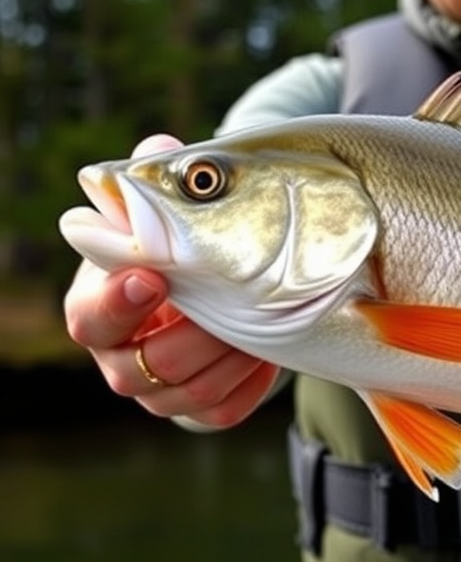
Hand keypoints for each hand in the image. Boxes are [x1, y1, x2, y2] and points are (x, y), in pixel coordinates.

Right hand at [63, 135, 279, 428]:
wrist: (211, 291)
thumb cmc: (180, 247)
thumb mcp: (171, 211)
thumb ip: (164, 180)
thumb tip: (162, 149)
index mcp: (95, 305)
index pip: (90, 317)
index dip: (119, 302)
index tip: (155, 276)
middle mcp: (117, 357)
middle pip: (148, 366)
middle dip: (201, 332)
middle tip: (241, 300)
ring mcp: (155, 392)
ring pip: (189, 392)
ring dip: (233, 356)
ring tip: (267, 319)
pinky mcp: (194, 410)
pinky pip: (220, 412)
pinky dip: (249, 384)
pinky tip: (269, 351)